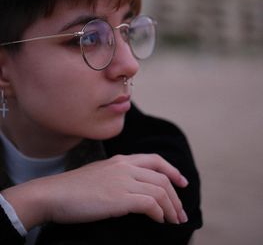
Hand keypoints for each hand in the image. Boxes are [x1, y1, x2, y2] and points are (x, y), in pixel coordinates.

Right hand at [2, 154, 188, 229]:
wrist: (54, 193)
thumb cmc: (74, 188)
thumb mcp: (100, 173)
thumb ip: (118, 176)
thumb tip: (134, 190)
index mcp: (121, 160)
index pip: (155, 160)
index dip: (172, 171)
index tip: (182, 183)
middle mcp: (125, 167)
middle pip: (162, 178)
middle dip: (176, 196)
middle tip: (181, 212)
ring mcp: (123, 181)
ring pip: (160, 190)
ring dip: (172, 208)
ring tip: (175, 221)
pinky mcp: (120, 197)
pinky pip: (150, 203)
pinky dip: (159, 213)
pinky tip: (159, 221)